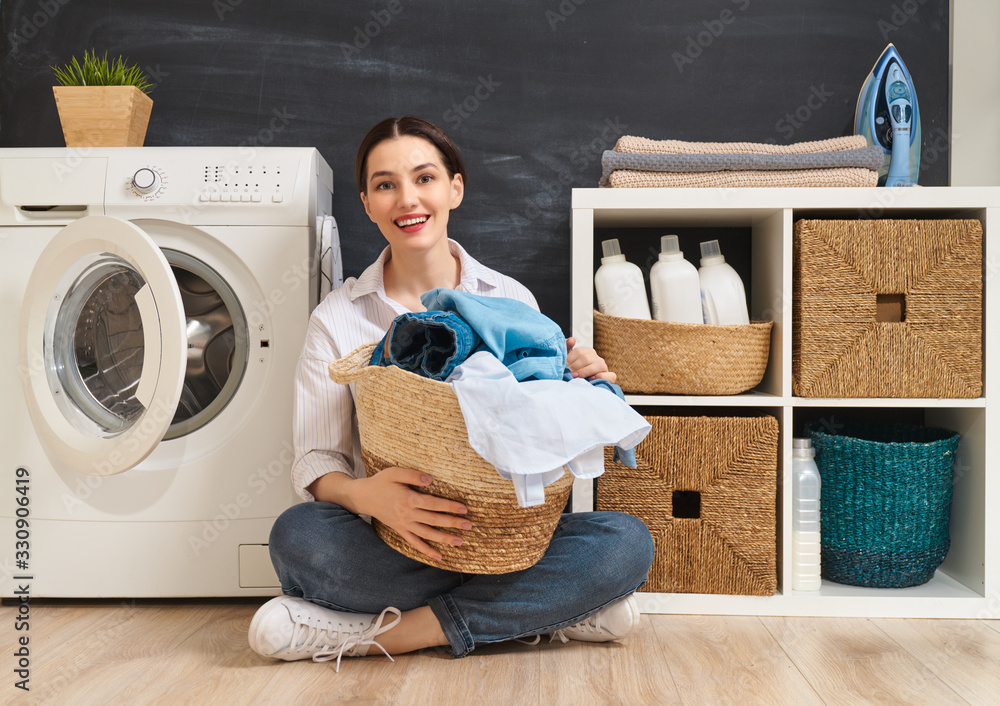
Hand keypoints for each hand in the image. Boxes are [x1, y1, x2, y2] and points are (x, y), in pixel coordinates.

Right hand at [348, 467, 471, 560]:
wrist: (364, 497)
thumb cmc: (381, 482)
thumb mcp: (395, 472)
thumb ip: (413, 475)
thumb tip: (431, 480)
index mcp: (408, 499)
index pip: (433, 504)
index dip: (449, 506)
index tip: (463, 508)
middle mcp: (407, 514)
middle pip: (433, 520)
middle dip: (452, 523)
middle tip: (469, 525)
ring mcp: (404, 524)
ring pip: (427, 534)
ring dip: (444, 539)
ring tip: (460, 542)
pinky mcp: (401, 530)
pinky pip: (415, 543)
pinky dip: (426, 550)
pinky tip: (439, 556)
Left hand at [566, 336, 616, 382]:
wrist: (580, 387)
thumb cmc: (573, 373)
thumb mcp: (568, 361)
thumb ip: (567, 349)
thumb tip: (572, 340)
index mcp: (587, 352)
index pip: (579, 351)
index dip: (569, 359)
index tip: (563, 366)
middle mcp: (597, 358)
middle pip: (587, 358)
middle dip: (575, 367)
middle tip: (568, 373)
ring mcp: (604, 367)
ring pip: (598, 365)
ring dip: (585, 372)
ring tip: (575, 377)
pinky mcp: (610, 377)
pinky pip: (610, 375)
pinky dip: (601, 377)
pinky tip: (591, 380)